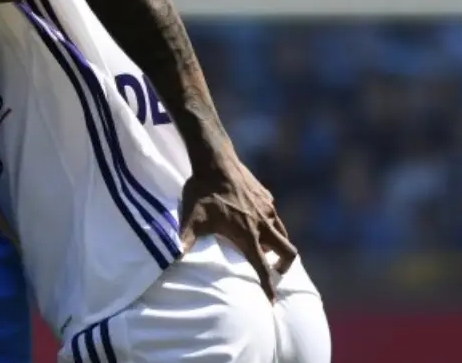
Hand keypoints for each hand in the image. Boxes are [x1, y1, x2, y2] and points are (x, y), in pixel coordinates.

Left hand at [179, 159, 296, 300]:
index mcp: (247, 235)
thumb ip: (184, 239)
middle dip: (285, 266)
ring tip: (266, 249)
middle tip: (274, 271)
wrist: (216, 160)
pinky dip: (272, 226)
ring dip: (279, 245)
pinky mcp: (266, 196)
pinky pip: (275, 216)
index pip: (262, 267)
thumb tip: (173, 257)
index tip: (270, 301)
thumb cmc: (203, 191)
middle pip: (288, 252)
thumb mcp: (191, 217)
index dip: (268, 286)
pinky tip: (257, 222)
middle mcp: (263, 224)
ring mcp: (268, 209)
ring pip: (284, 233)